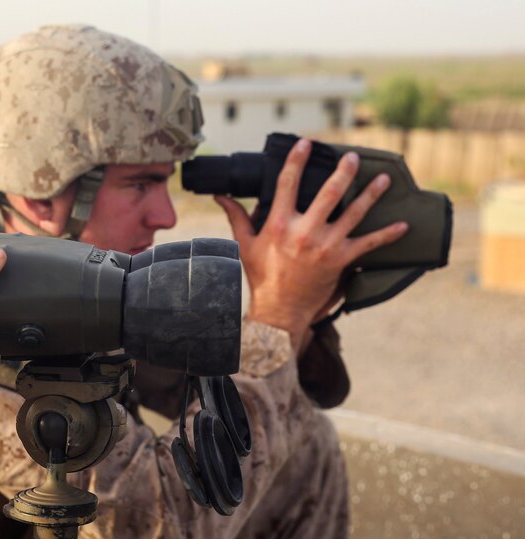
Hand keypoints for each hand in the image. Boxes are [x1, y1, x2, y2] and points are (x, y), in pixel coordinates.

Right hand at [214, 138, 408, 350]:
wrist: (279, 310)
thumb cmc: (262, 277)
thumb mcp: (245, 245)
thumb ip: (236, 217)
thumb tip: (221, 196)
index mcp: (279, 224)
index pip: (287, 183)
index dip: (297, 159)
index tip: (306, 143)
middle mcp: (304, 231)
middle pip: (329, 192)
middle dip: (343, 171)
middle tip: (352, 157)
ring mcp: (325, 245)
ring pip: (354, 212)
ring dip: (371, 194)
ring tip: (383, 180)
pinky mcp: (341, 260)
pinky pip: (369, 244)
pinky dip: (387, 235)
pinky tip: (403, 226)